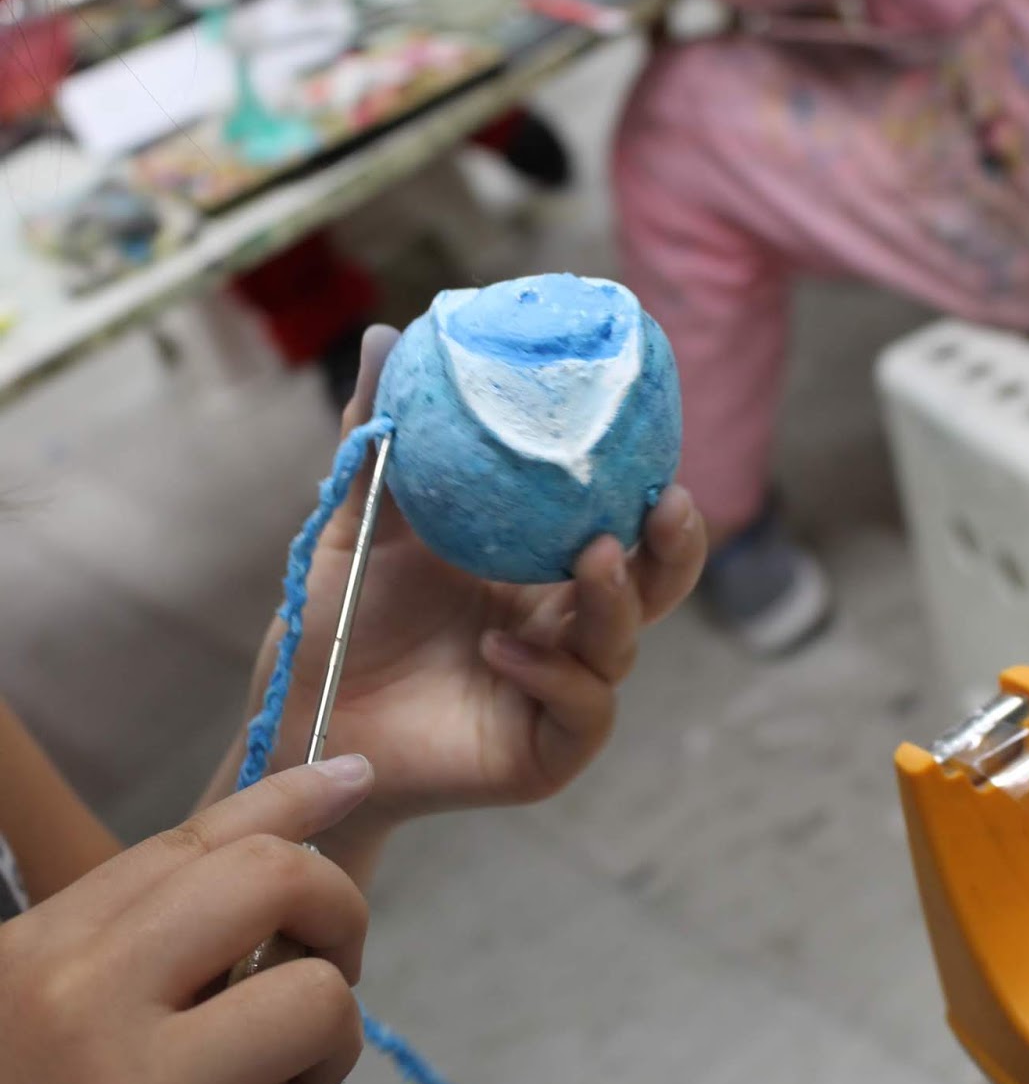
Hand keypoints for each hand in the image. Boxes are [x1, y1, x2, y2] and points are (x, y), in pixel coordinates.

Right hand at [0, 756, 373, 1083]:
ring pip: (320, 1005)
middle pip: (275, 882)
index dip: (292, 797)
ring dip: (328, 1051)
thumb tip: (262, 858)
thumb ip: (125, 937)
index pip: (194, 839)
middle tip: (328, 963)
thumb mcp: (30, 1004)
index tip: (351, 777)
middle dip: (338, 911)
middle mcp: (89, 1004)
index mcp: (50, 950)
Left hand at [252, 328, 706, 863]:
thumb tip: (384, 332)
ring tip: (592, 559)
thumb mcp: (356, 524)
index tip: (653, 437)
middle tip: (667, 502)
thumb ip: (379, 439)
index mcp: (530, 571)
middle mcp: (557, 626)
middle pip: (648, 587)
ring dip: (616, 602)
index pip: (612, 527)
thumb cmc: (336, 625)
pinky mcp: (543, 751)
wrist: (299, 720)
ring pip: (622, 646)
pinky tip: (502, 647)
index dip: (643, 490)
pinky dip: (554, 676)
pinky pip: (580, 711)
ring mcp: (555, 690)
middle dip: (673, 548)